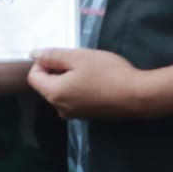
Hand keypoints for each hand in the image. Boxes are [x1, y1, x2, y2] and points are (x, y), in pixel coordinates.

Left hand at [27, 47, 147, 118]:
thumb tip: (33, 55)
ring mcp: (75, 114)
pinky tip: (96, 80)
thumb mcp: (78, 57)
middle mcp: (60, 108)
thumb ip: (53, 55)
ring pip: (62, 91)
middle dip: (57, 70)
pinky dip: (79, 88)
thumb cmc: (107, 73)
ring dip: (69, 78)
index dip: (43, 63)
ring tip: (89, 69)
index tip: (63, 56)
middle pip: (47, 85)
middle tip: (79, 60)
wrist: (139, 96)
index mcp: (54, 94)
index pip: (34, 77)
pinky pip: (74, 98)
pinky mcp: (88, 116)